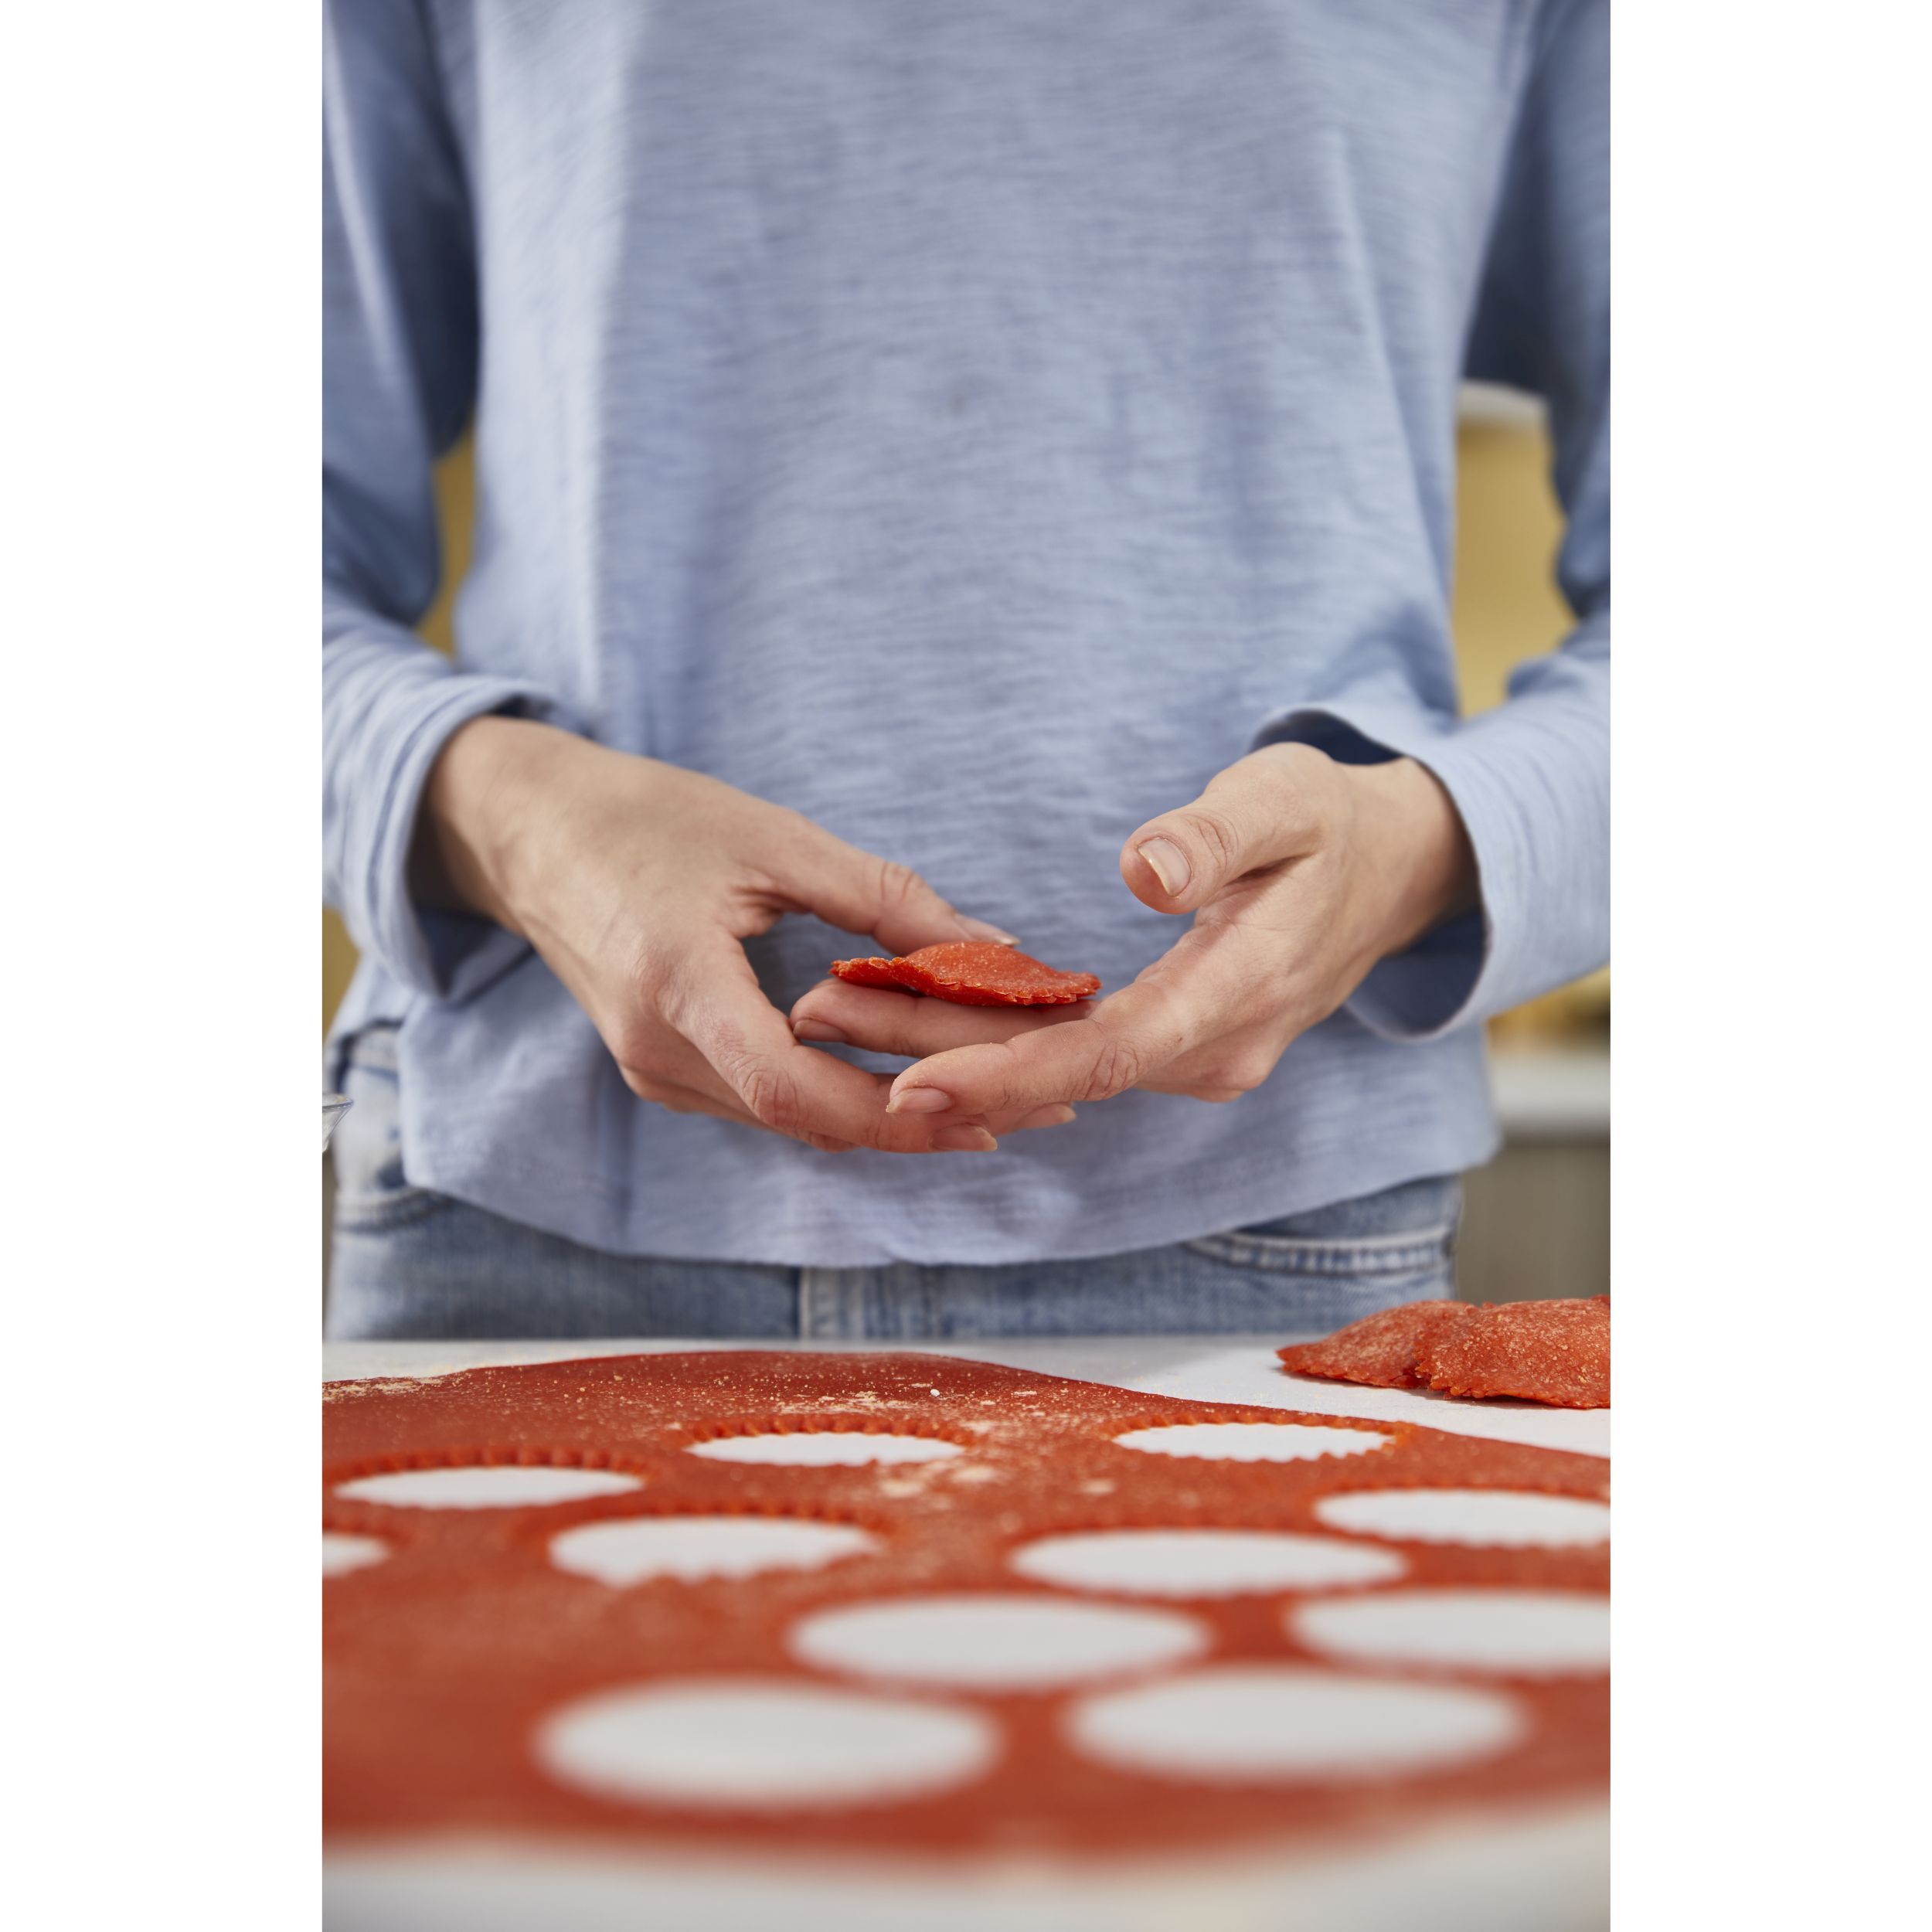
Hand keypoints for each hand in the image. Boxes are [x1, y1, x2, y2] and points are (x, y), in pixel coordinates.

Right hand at [413, 717, 1075, 1152]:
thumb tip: (995, 945)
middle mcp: (655, 1048)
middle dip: (921, 1122)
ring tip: (997, 1098)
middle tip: (1035, 1112)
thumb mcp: (774, 840)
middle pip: (803, 1118)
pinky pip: (764, 1104)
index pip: (790, 1086)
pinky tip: (909, 1081)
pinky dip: (838, 1099)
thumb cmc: (648, 819)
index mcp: (676, 983)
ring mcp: (651, 1070)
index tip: (989, 1112)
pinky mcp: (659, 1070)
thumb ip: (884, 897)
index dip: (891, 1113)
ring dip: (887, 1116)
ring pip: (789, 1121)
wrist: (532, 834)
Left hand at [788, 743, 1475, 1120]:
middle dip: (937, 1058)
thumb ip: (1218, 835)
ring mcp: (1198, 1058)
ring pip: (1059, 1072)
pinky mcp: (1176, 1046)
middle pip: (1062, 1074)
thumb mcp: (1289, 798)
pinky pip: (1075, 1058)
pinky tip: (911, 1023)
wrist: (1391, 872)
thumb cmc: (1332, 823)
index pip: (1110, 1052)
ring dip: (949, 1051)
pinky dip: (995, 1045)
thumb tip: (1144, 872)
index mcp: (1243, 992)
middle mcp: (1217, 1050)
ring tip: (832, 1013)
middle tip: (817, 1020)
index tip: (907, 1081)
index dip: (1007, 1072)